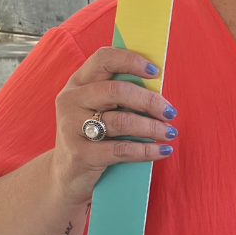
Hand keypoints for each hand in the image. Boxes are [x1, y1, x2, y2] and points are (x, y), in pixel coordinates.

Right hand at [50, 47, 176, 204]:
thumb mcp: (100, 109)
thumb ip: (121, 95)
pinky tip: (163, 150)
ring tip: (169, 133)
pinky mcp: (80, 154)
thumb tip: (159, 87)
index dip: (131, 61)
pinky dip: (146, 150)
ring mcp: (71, 127)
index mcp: (78, 83)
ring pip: (121, 121)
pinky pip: (121, 149)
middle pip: (117, 91)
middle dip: (149, 101)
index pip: (103, 59)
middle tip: (169, 112)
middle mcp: (71, 100)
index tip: (155, 72)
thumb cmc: (93, 135)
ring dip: (152, 127)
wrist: (66, 175)